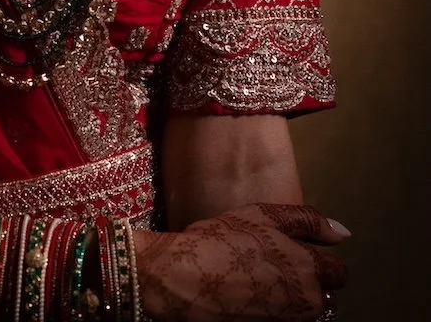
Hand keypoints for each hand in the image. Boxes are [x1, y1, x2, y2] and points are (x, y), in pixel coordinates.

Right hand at [133, 203, 348, 320]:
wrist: (185, 280)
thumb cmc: (223, 242)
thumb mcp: (265, 215)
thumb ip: (308, 220)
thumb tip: (342, 233)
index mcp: (309, 271)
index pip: (338, 273)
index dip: (321, 260)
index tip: (300, 254)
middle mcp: (306, 304)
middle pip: (323, 296)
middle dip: (307, 284)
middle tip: (275, 267)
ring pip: (303, 312)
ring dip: (291, 299)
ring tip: (260, 282)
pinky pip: (284, 320)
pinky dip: (274, 312)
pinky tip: (250, 298)